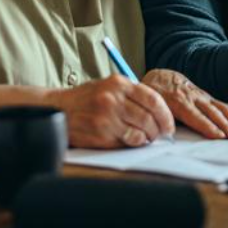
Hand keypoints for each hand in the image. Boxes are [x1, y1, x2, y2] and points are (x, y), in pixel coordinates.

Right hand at [49, 75, 174, 148]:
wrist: (58, 108)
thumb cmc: (88, 98)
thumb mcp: (110, 87)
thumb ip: (132, 95)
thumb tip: (160, 112)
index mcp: (119, 83)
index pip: (153, 98)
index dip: (165, 114)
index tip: (169, 124)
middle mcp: (113, 98)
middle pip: (148, 117)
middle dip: (158, 130)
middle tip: (160, 135)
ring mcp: (106, 117)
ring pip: (140, 132)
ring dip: (147, 138)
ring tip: (145, 138)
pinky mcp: (100, 134)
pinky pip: (126, 142)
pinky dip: (132, 143)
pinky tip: (130, 140)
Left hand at [142, 69, 227, 138]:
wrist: (162, 77)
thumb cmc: (155, 93)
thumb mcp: (151, 102)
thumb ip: (159, 116)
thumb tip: (165, 132)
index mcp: (178, 101)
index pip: (194, 115)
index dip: (207, 125)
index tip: (218, 136)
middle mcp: (194, 98)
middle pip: (212, 113)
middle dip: (225, 126)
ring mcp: (205, 98)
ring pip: (223, 109)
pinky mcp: (211, 99)